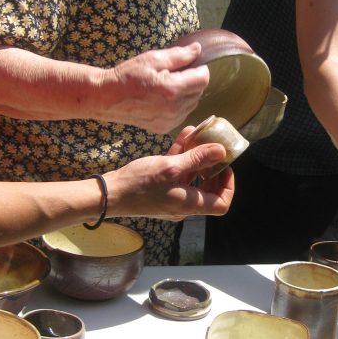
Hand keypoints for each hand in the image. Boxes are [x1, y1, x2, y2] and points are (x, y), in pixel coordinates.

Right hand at [102, 43, 209, 132]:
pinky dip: (178, 106)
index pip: (203, 78)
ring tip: (166, 87)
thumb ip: (179, 55)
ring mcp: (169, 121)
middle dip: (191, 80)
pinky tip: (162, 99)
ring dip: (186, 94)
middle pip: (199, 91)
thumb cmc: (128, 76)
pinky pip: (182, 114)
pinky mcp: (164, 128)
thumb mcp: (153, 59)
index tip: (188, 64)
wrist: (108, 98)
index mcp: (172, 89)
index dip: (199, 68)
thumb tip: (198, 50)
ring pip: (192, 104)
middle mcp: (174, 108)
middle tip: (173, 74)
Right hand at [104, 142, 233, 220]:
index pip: (222, 203)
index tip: (225, 166)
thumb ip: (197, 158)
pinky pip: (176, 173)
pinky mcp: (159, 189)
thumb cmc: (139, 184)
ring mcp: (171, 196)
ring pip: (191, 176)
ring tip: (200, 134)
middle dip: (212, 167)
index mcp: (190, 204)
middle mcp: (183, 204)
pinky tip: (184, 135)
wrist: (108, 195)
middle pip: (208, 189)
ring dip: (196, 156)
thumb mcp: (170, 167)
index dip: (228, 185)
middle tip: (214, 149)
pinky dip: (181, 156)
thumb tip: (221, 150)